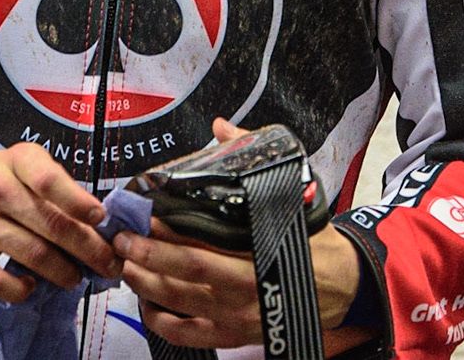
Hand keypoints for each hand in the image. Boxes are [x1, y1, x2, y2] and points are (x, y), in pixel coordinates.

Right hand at [0, 143, 120, 301]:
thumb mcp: (26, 164)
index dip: (78, 202)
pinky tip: (31, 286)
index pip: (48, 180)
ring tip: (76, 278)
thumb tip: (96, 222)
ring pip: (31, 254)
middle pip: (50, 224)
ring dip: (62, 271)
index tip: (101, 219)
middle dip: (87, 248)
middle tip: (108, 264)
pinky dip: (19, 289)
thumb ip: (57, 186)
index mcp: (17, 161)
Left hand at [114, 118, 375, 351]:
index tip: (143, 216)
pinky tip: (146, 304)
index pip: (201, 245)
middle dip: (146, 256)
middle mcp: (243, 290)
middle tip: (122, 238)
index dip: (166, 233)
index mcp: (258, 253)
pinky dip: (161, 323)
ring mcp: (236, 316)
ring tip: (126, 263)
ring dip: (146, 284)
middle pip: (183, 275)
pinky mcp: (233, 335)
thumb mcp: (295, 194)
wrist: (342, 286)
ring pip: (179, 304)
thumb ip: (253, 160)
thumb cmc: (314, 240)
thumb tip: (221, 128)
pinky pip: (187, 335)